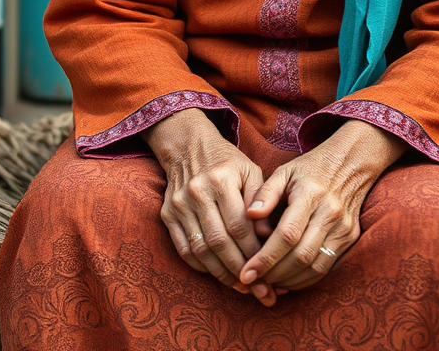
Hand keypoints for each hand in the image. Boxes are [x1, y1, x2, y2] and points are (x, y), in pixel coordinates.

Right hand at [145, 109, 275, 302]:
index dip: (254, 251)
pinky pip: (184, 250)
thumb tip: (270, 235)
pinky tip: (219, 275)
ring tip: (242, 288)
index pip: (239, 224)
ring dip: (222, 275)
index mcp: (221, 179)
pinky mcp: (167, 215)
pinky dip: (202, 267)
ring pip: (201, 250)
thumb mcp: (250, 170)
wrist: (187, 146)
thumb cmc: (226, 161)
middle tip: (260, 291)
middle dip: (241, 270)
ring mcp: (179, 205)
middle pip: (220, 241)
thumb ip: (261, 199)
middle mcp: (197, 192)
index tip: (270, 270)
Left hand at [240, 120, 405, 293]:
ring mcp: (343, 227)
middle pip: (301, 256)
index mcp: (310, 193)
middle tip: (253, 281)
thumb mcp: (285, 171)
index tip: (246, 272)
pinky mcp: (350, 238)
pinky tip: (288, 279)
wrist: (351, 163)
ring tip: (267, 282)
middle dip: (274, 274)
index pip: (287, 234)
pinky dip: (305, 279)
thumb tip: (249, 215)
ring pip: (315, 266)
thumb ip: (265, 192)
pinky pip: (326, 267)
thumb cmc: (311, 168)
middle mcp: (330, 212)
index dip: (265, 258)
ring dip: (289, 280)